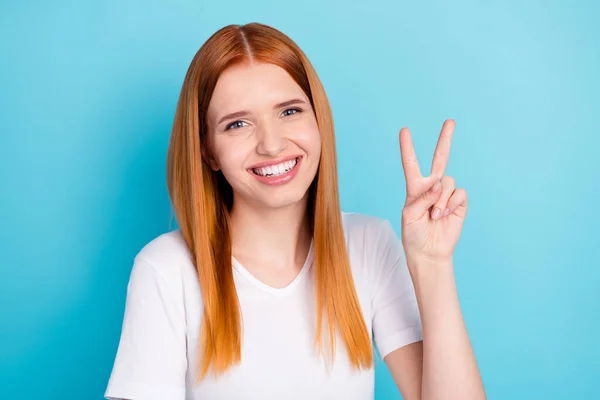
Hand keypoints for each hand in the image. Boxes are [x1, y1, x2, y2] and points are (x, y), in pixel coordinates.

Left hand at [399, 119, 467, 264]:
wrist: (429, 252)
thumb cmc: (414, 234)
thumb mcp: (409, 215)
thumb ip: (422, 197)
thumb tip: (439, 184)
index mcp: (415, 187)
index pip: (411, 164)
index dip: (408, 147)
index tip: (404, 130)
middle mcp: (432, 187)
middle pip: (440, 158)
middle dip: (445, 139)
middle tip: (450, 121)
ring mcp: (446, 194)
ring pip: (447, 182)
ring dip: (440, 200)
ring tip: (434, 216)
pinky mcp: (459, 203)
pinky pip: (458, 193)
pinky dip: (450, 204)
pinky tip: (445, 215)